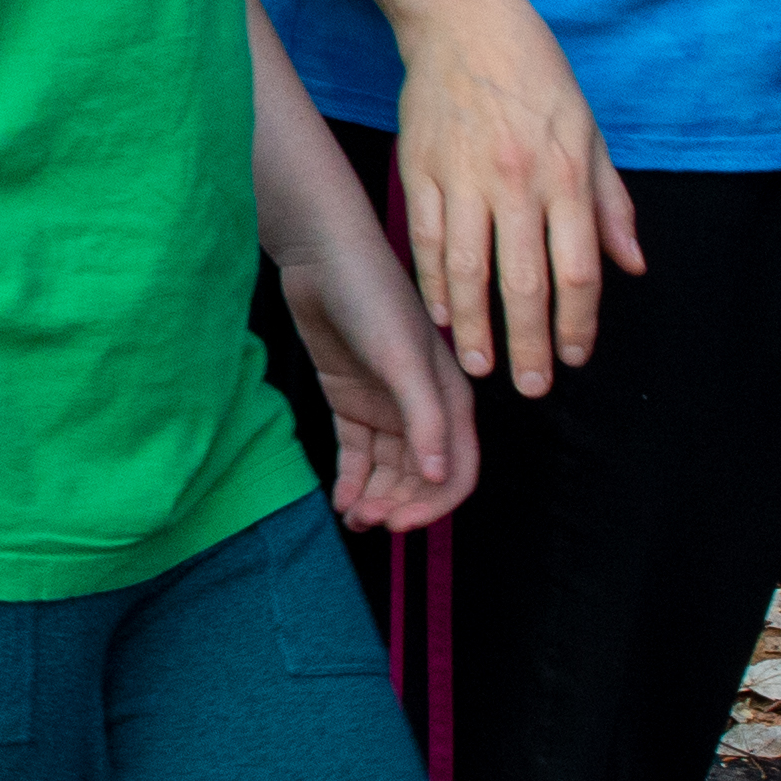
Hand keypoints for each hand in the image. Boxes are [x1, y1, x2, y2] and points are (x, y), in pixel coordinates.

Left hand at [279, 219, 479, 534]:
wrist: (322, 257)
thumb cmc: (371, 297)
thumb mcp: (401, 358)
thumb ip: (423, 417)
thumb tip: (440, 477)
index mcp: (451, 401)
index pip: (458, 471)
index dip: (435, 504)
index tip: (402, 523)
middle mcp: (423, 410)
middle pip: (422, 478)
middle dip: (401, 505)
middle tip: (370, 523)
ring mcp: (386, 407)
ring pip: (389, 471)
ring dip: (376, 499)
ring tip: (354, 519)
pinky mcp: (351, 401)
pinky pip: (358, 454)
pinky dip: (353, 481)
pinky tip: (342, 503)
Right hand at [393, 8, 645, 392]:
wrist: (464, 24)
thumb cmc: (537, 79)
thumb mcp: (592, 135)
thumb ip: (611, 204)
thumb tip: (632, 267)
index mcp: (564, 176)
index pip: (576, 269)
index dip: (577, 323)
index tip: (574, 359)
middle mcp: (515, 182)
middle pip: (522, 281)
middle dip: (527, 341)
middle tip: (529, 386)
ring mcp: (461, 176)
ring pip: (467, 268)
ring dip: (472, 324)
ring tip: (476, 365)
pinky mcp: (419, 167)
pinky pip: (427, 238)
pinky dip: (432, 281)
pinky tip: (438, 313)